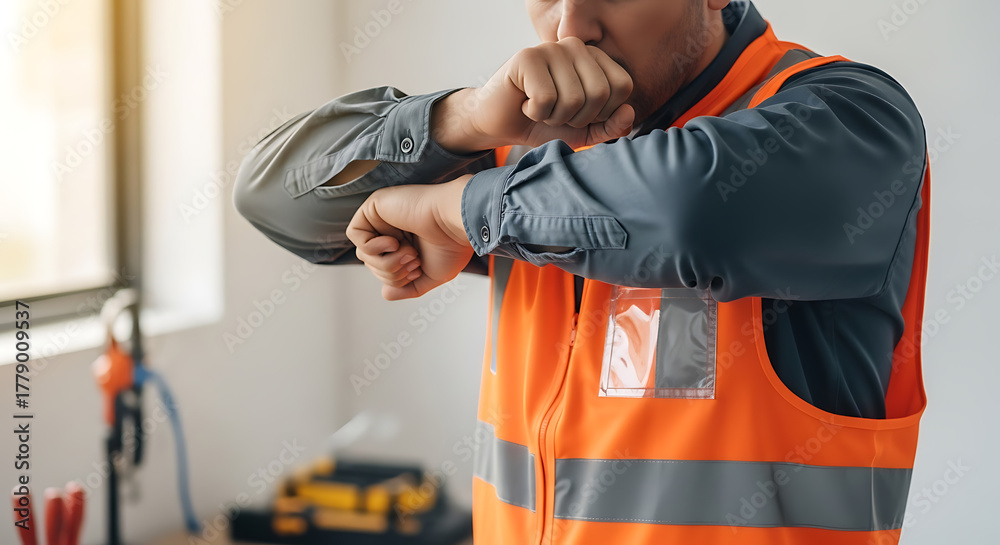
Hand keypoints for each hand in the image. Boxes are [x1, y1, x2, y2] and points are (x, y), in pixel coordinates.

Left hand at [346, 176, 473, 300]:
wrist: (456, 223)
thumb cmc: (452, 244)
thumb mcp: (431, 276)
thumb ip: (407, 288)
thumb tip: (385, 293)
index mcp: (406, 242)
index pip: (383, 269)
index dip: (396, 278)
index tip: (417, 268)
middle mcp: (393, 229)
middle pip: (371, 263)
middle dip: (391, 272)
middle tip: (414, 259)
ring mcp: (382, 217)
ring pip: (362, 253)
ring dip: (386, 262)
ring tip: (408, 252)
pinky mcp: (374, 206)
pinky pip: (355, 234)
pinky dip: (372, 246)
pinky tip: (393, 242)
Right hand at [432, 36, 634, 153]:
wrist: (502, 124)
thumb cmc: (544, 123)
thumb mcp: (584, 132)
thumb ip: (610, 127)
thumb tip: (629, 113)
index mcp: (595, 59)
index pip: (622, 86)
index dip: (602, 113)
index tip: (578, 113)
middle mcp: (576, 47)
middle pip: (600, 93)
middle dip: (577, 118)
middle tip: (556, 113)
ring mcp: (552, 48)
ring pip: (573, 98)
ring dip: (554, 117)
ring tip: (540, 108)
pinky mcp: (527, 57)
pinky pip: (547, 99)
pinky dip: (535, 113)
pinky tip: (526, 104)